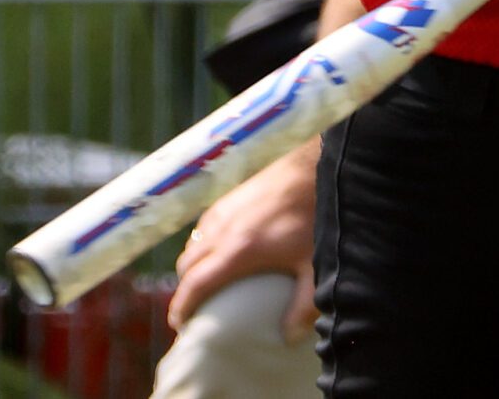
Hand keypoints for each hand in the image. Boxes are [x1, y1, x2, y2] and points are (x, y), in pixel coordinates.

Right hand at [168, 148, 319, 342]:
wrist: (317, 162)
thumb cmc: (317, 214)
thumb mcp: (316, 266)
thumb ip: (302, 305)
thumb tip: (288, 337)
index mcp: (238, 250)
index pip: (195, 284)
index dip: (182, 307)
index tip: (180, 325)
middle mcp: (223, 228)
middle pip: (187, 264)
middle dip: (184, 288)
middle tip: (192, 307)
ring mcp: (225, 207)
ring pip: (194, 241)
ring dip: (193, 263)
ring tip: (205, 279)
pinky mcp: (232, 192)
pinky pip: (206, 223)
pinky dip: (204, 240)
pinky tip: (221, 245)